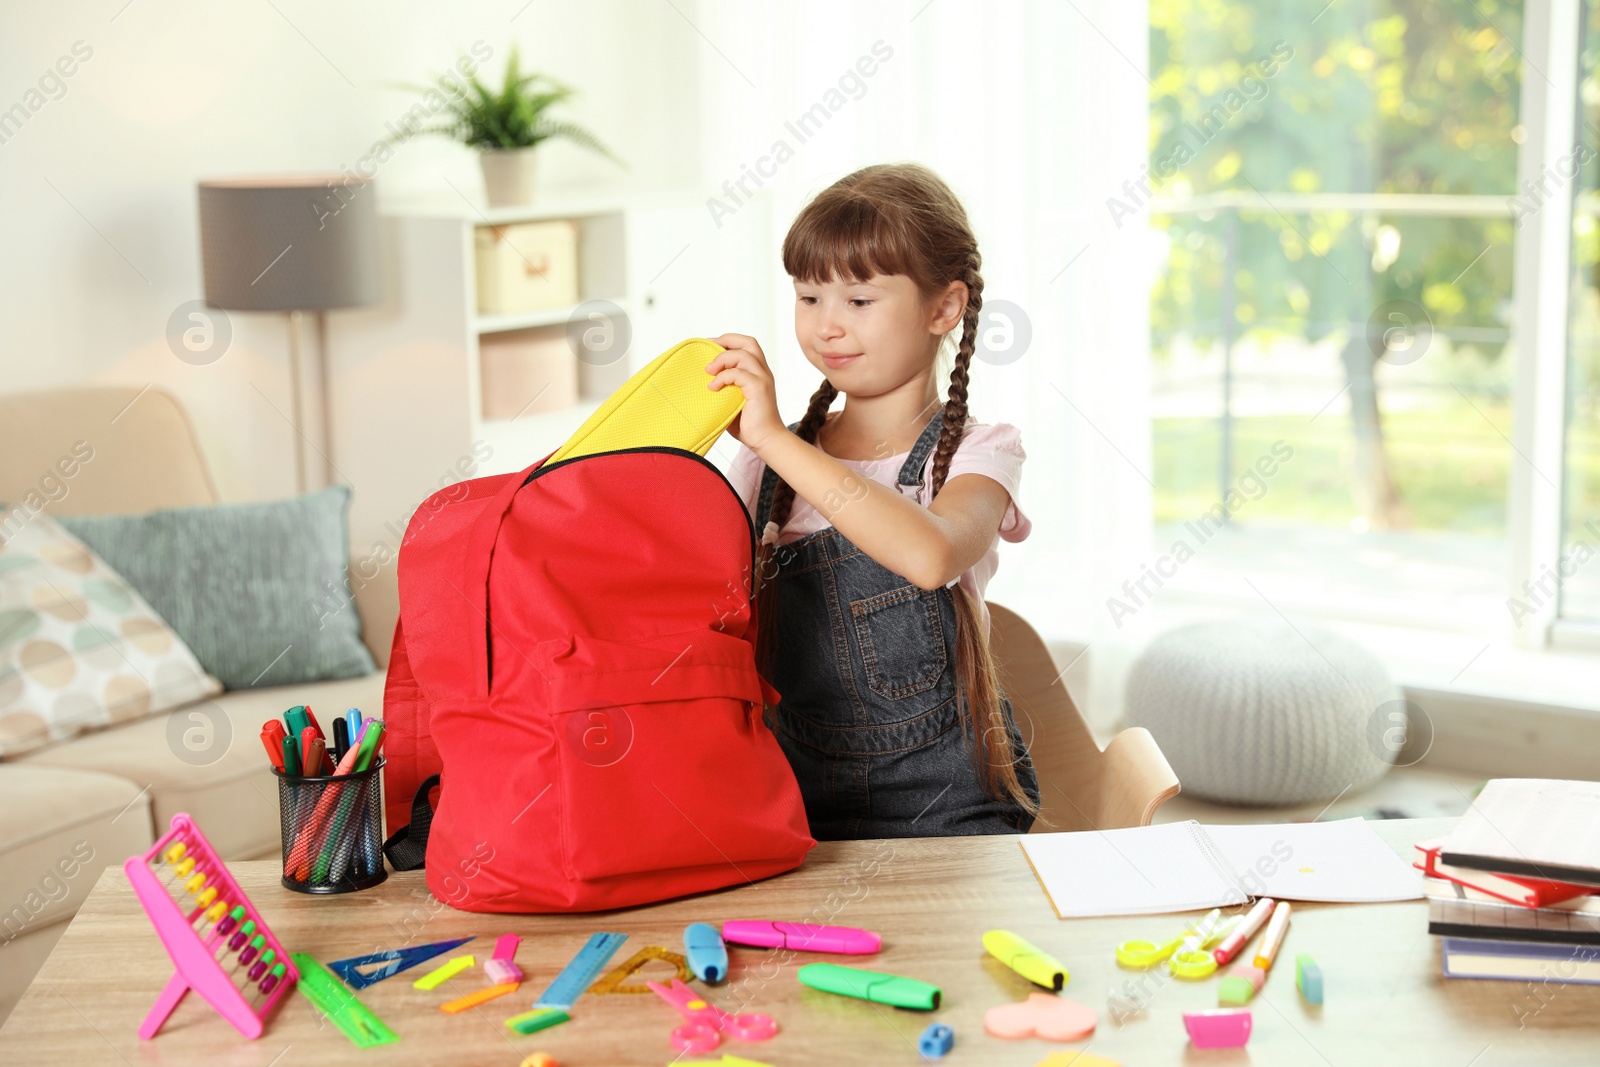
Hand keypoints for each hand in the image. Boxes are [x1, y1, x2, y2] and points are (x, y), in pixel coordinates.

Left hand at [707, 333, 786, 453]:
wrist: (765, 441)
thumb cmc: (748, 424)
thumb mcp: (731, 400)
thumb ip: (723, 387)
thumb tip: (702, 380)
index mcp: (758, 372)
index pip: (746, 345)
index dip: (728, 341)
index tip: (709, 346)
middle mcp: (762, 372)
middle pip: (748, 343)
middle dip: (726, 341)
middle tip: (709, 351)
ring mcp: (762, 379)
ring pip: (743, 355)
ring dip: (722, 359)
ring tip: (709, 372)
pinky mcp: (759, 389)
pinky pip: (740, 374)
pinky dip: (724, 377)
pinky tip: (714, 387)